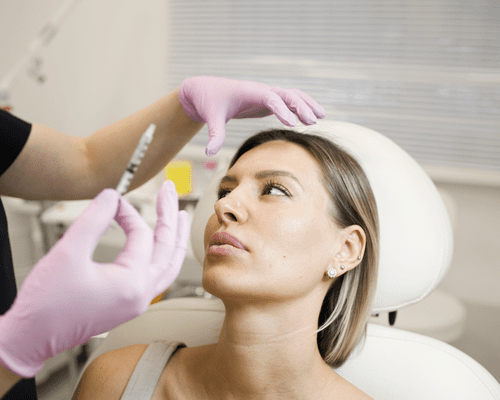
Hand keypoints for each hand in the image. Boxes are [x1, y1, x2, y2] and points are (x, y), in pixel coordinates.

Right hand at [0, 181, 188, 377]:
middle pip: (168, 248)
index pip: (141, 235)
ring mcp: (138, 303)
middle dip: (170, 216)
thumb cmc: (46, 303)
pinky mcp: (129, 305)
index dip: (128, 213)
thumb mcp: (68, 252)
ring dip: (174, 238)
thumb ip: (94, 219)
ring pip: (168, 265)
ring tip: (179, 215)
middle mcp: (142, 295)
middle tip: (170, 190)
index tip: (112, 200)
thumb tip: (113, 196)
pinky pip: (158, 277)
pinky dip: (163, 256)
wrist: (30, 339)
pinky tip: (161, 245)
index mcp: (132, 283)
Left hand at [178, 76, 325, 155]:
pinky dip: (300, 107)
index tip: (292, 123)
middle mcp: (260, 90)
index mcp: (249, 91)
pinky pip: (287, 102)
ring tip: (321, 116)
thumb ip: (214, 135)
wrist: (206, 91)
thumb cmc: (209, 102)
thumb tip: (209, 152)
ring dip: (306, 104)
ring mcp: (265, 94)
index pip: (269, 97)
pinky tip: (311, 117)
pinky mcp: (266, 101)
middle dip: (300, 106)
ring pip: (290, 95)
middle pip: (286, 94)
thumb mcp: (211, 118)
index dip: (281, 109)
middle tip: (313, 121)